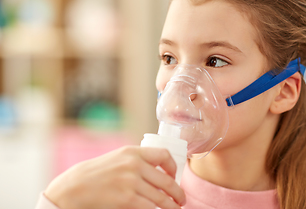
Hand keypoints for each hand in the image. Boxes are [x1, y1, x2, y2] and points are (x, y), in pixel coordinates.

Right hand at [44, 146, 185, 208]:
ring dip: (172, 206)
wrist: (73, 187)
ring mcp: (131, 182)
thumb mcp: (117, 158)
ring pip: (161, 197)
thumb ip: (137, 161)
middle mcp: (134, 164)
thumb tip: (158, 172)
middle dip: (178, 193)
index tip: (174, 177)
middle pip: (167, 180)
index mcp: (133, 152)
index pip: (164, 155)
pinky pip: (150, 208)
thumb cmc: (95, 174)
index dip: (174, 168)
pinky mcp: (127, 199)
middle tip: (181, 200)